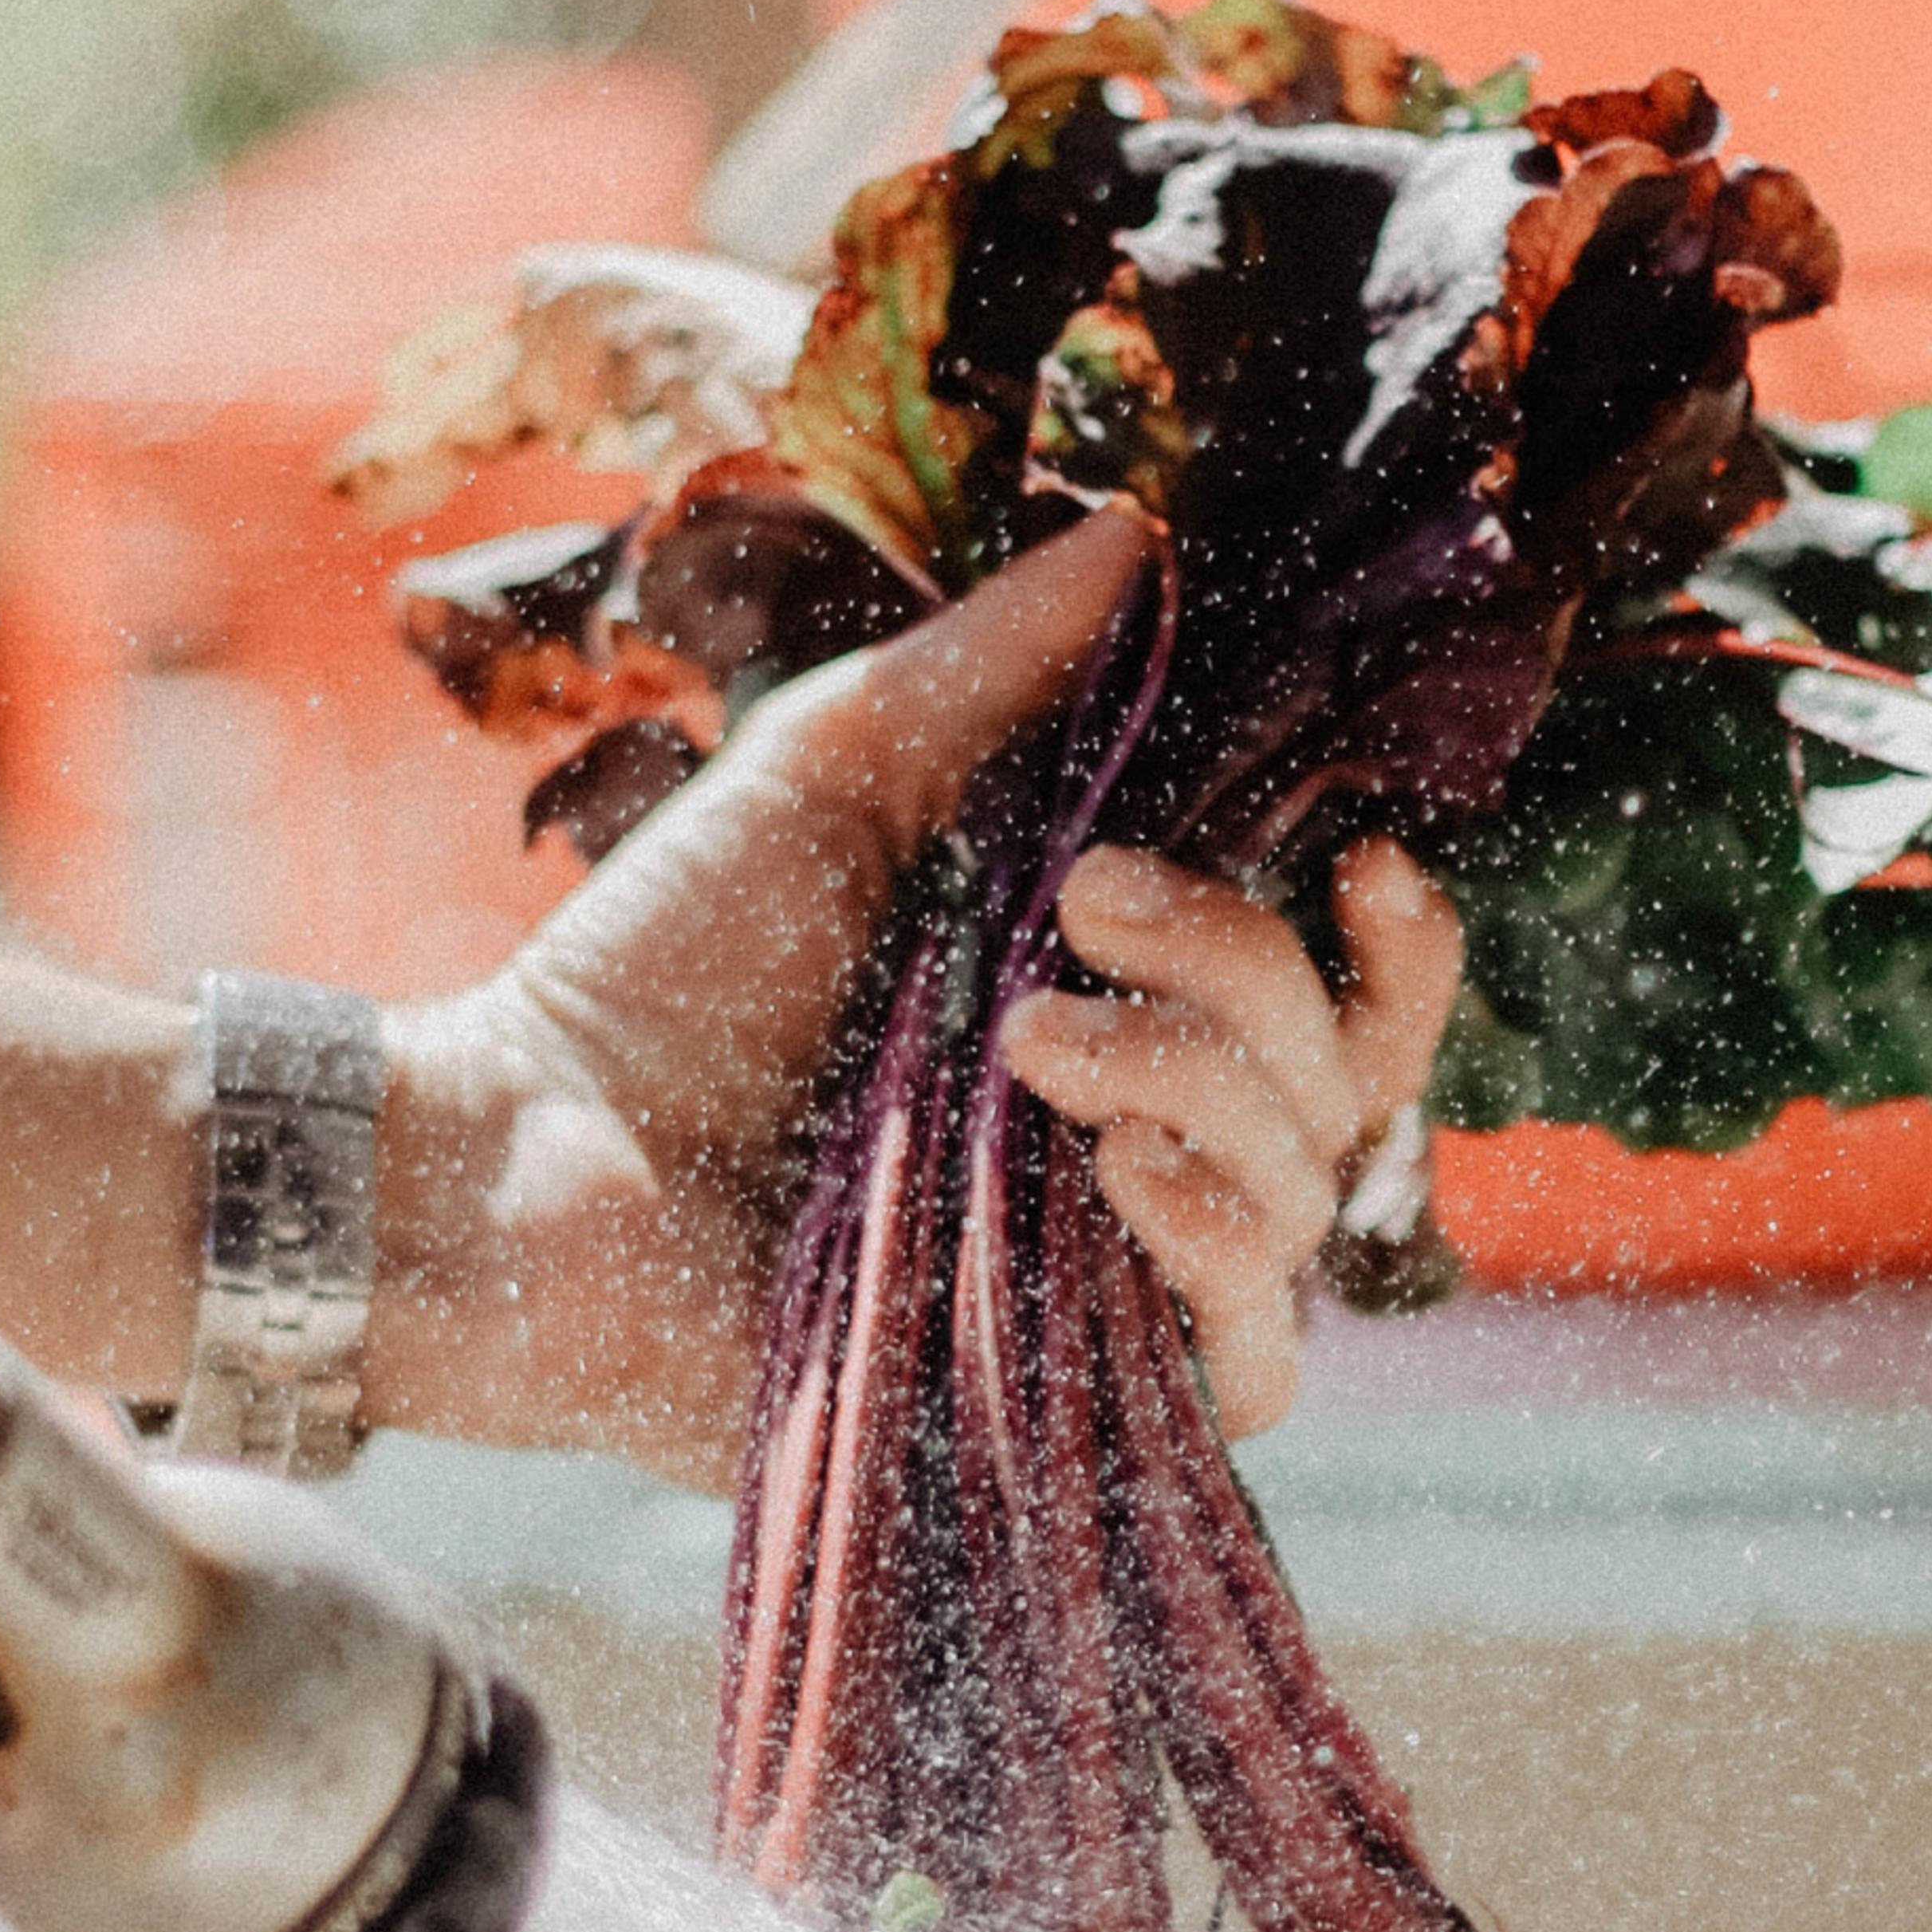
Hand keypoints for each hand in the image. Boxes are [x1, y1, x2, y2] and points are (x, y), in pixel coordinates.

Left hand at [373, 512, 1460, 1470]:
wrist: (535, 1156)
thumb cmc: (666, 969)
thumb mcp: (831, 774)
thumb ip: (992, 667)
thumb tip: (1139, 529)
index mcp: (1123, 1011)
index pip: (1343, 995)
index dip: (1396, 934)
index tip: (1356, 845)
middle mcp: (1147, 1146)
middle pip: (1339, 1079)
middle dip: (1244, 965)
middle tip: (1089, 903)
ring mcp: (1117, 1281)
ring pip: (1306, 1200)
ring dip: (1208, 1084)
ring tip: (1033, 1038)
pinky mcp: (1079, 1401)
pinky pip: (1251, 1360)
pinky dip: (1219, 1249)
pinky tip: (1126, 1171)